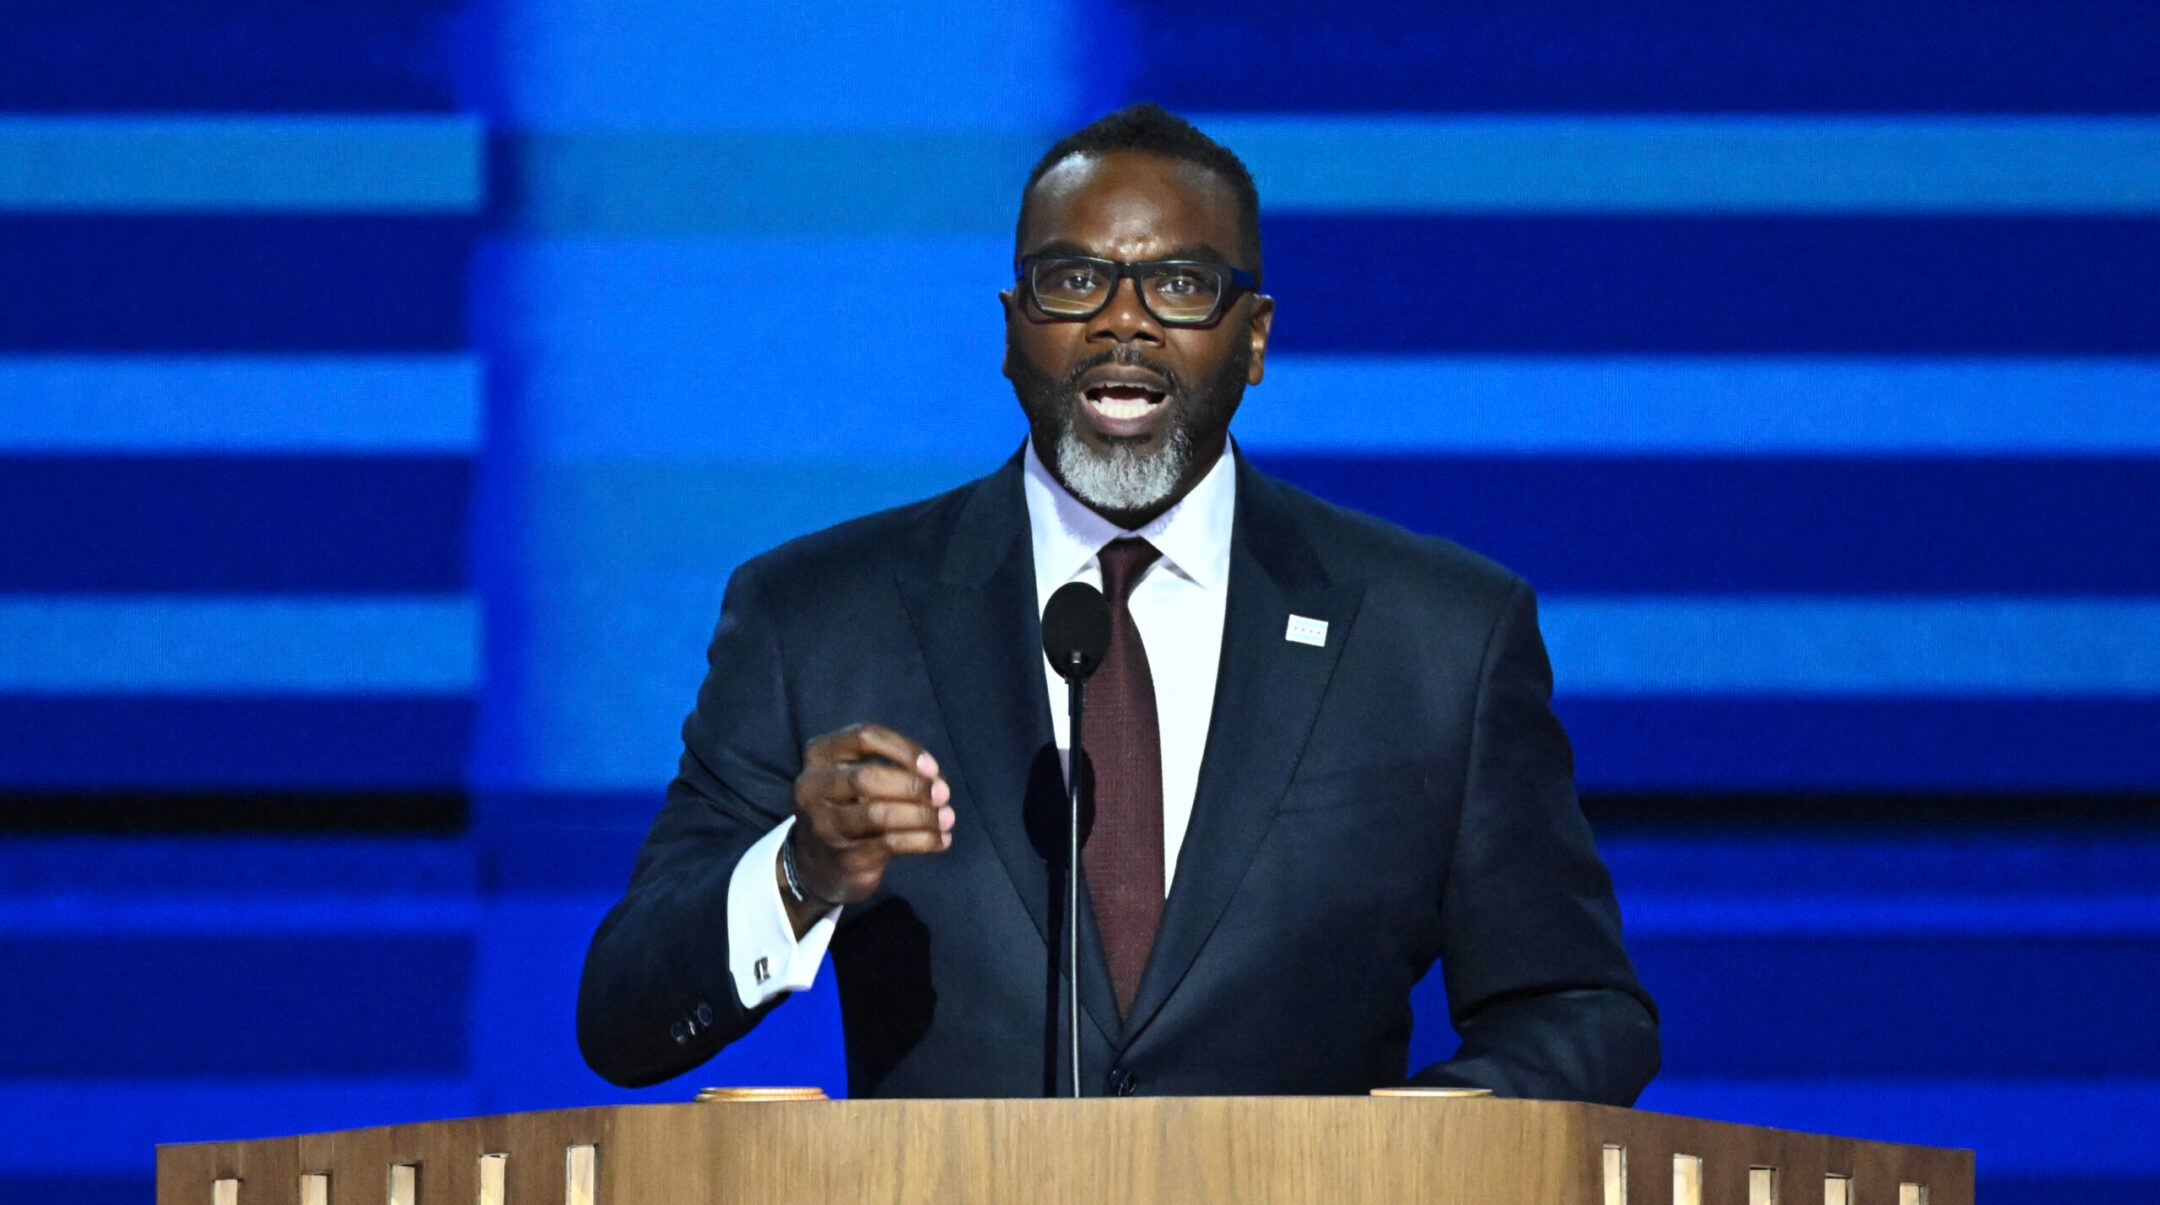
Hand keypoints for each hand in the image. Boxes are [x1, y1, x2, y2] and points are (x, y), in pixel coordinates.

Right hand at [781, 723, 952, 929]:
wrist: (819, 863)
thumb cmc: (851, 807)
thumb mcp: (858, 778)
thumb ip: (892, 769)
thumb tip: (937, 782)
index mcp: (819, 755)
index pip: (864, 737)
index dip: (904, 749)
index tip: (932, 768)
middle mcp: (812, 788)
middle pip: (867, 777)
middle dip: (912, 785)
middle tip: (944, 794)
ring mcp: (824, 826)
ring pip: (877, 814)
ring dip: (922, 815)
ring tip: (948, 818)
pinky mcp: (842, 858)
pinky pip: (888, 845)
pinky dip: (922, 841)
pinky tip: (941, 840)